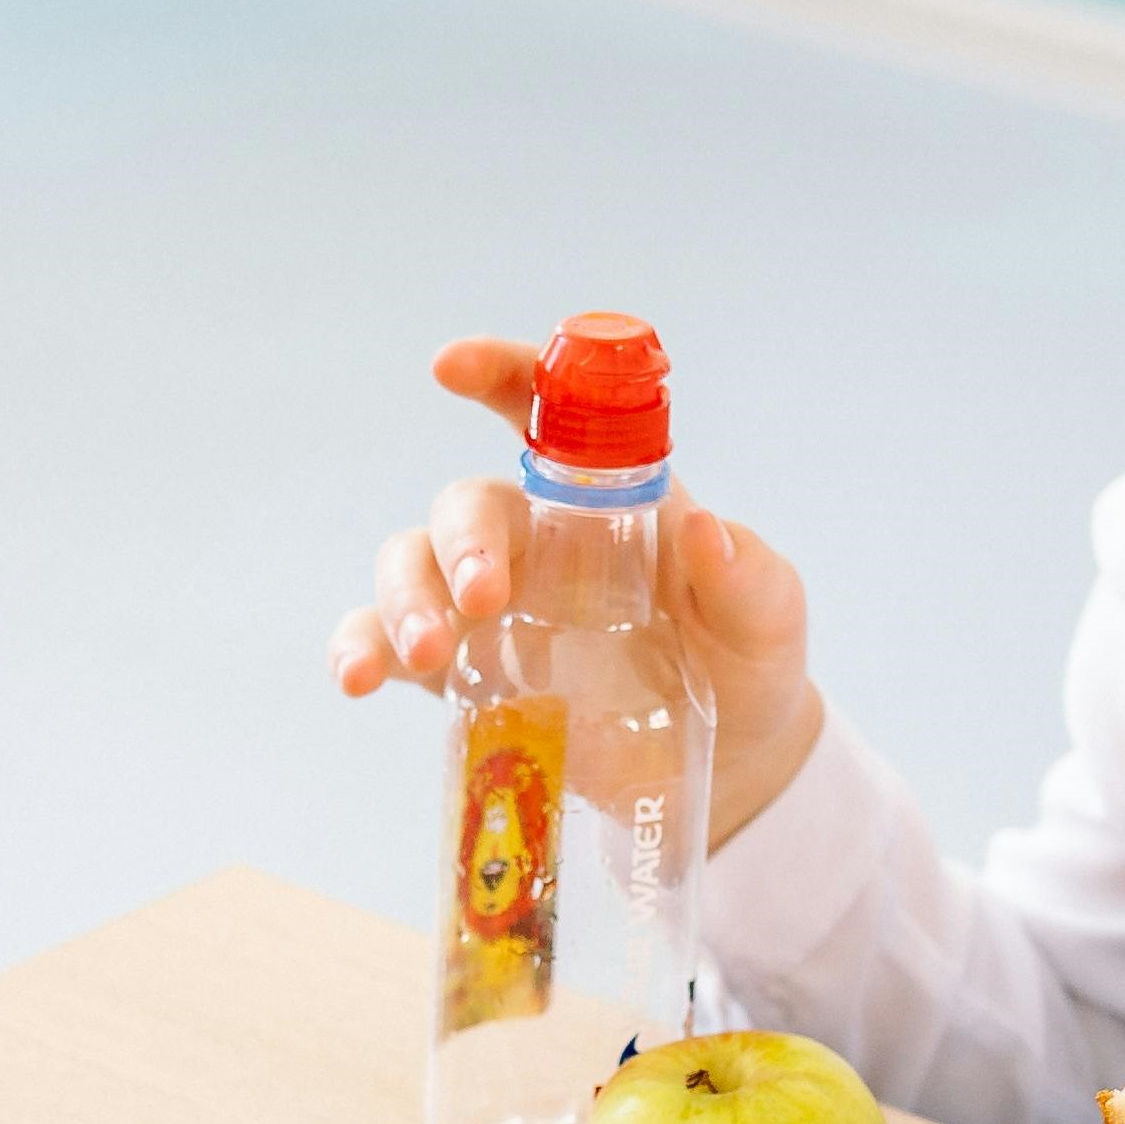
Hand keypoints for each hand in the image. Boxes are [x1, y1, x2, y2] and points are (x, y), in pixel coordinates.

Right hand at [327, 338, 826, 846]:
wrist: (734, 755)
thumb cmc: (746, 658)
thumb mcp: (767, 615)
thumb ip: (747, 574)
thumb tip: (705, 530)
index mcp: (607, 500)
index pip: (544, 414)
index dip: (500, 375)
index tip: (453, 368)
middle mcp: (536, 538)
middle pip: (468, 506)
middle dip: (463, 543)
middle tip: (484, 599)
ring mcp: (489, 601)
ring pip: (412, 566)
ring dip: (405, 599)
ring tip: (426, 653)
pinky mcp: (461, 669)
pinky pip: (386, 642)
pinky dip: (361, 650)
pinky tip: (357, 678)